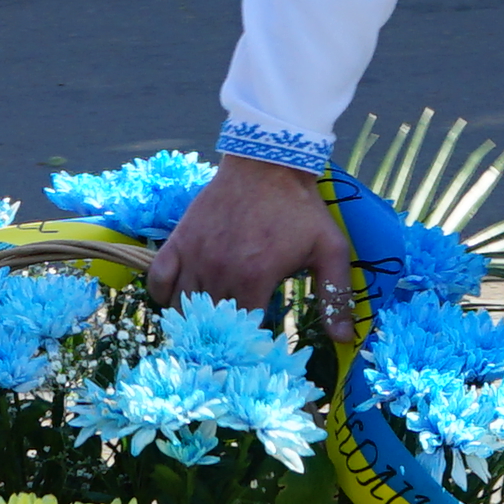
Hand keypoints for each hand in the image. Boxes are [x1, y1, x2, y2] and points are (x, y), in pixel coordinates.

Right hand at [154, 157, 355, 330]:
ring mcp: (194, 256)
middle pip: (211, 322)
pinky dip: (164, 296)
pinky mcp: (178, 241)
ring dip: (196, 318)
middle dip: (224, 333)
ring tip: (211, 321)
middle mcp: (218, 271)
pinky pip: (158, 281)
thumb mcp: (329, 249)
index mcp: (253, 278)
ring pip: (183, 307)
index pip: (244, 331)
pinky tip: (180, 299)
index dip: (253, 340)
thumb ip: (336, 296)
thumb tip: (345, 339)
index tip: (260, 339)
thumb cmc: (300, 208)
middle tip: (235, 334)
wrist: (267, 162)